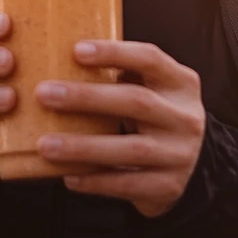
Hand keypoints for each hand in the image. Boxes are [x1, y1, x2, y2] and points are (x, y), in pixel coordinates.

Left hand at [34, 41, 205, 217]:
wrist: (193, 167)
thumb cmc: (157, 117)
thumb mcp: (154, 89)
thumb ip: (124, 74)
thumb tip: (62, 58)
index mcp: (181, 83)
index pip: (150, 58)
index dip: (114, 52)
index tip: (76, 50)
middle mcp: (185, 117)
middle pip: (136, 102)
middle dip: (87, 97)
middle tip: (44, 94)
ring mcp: (179, 154)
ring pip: (129, 149)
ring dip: (83, 146)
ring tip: (45, 144)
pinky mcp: (168, 187)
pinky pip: (126, 184)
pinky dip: (94, 181)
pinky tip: (67, 175)